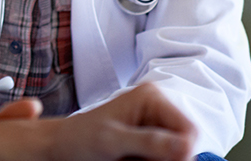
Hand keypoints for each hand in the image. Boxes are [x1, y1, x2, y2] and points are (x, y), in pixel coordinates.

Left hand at [0, 83, 196, 160]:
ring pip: (175, 158)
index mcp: (151, 97)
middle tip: (135, 160)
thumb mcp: (112, 140)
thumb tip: (186, 147)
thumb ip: (148, 142)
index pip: (190, 132)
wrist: (60, 147)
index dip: (182, 154)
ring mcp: (154, 128)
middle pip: (186, 148)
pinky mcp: (149, 146)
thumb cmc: (79, 138)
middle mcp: (157, 110)